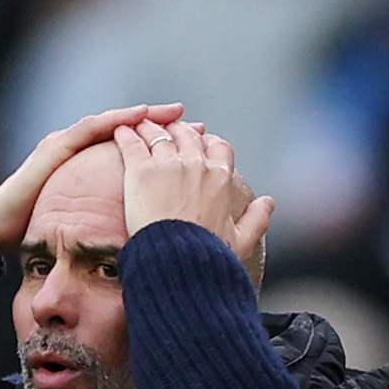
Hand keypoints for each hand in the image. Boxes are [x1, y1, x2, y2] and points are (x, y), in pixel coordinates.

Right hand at [0, 103, 184, 249]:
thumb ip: (114, 230)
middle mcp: (84, 154)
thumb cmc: (39, 237)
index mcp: (95, 174)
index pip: (138, 155)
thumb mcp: (89, 234)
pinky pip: (90, 128)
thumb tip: (150, 249)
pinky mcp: (55, 147)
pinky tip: (139, 116)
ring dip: (147, 117)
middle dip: (166, 129)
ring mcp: (68, 145)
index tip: (202, 151)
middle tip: (199, 126)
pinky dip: (116, 121)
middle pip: (132, 136)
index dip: (169, 151)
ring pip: (115, 124)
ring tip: (175, 114)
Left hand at [116, 120, 271, 280]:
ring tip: (140, 125)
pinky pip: (132, 143)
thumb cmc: (207, 257)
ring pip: (158, 134)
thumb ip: (257, 218)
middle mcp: (196, 164)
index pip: (218, 147)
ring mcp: (168, 165)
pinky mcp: (141, 170)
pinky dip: (126, 134)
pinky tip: (119, 131)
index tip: (200, 144)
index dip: (208, 143)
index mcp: (220, 177)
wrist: (176, 263)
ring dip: (150, 127)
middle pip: (186, 135)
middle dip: (177, 130)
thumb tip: (269, 202)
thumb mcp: (241, 240)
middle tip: (166, 130)